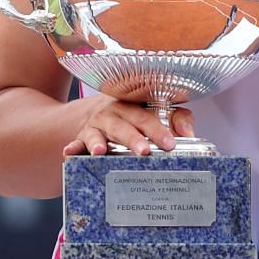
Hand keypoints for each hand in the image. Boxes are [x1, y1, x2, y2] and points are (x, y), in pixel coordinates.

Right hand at [62, 96, 195, 158]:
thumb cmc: (134, 117)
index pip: (147, 115)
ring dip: (98, 142)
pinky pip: (76, 142)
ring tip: (101, 152)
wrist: (99, 114)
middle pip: (123, 124)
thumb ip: (176, 119)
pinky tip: (69, 153)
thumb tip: (189, 134)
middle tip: (143, 151)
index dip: (158, 129)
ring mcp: (95, 125)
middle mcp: (112, 112)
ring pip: (97, 133)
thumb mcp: (156, 112)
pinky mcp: (81, 137)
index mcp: (133, 105)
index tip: (170, 144)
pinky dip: (73, 147)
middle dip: (132, 138)